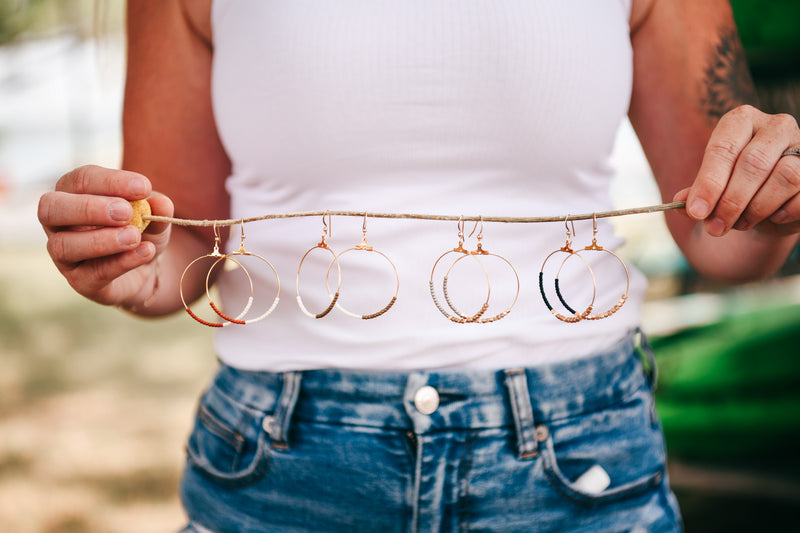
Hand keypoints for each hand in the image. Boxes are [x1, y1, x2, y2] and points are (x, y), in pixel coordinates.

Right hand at [38, 165, 173, 307]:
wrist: (145, 268)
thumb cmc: (140, 230)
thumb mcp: (153, 215)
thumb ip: (156, 207)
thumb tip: (161, 203)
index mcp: (73, 194)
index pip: (80, 180)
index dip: (110, 181)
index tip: (143, 188)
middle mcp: (59, 223)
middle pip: (52, 208)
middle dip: (89, 208)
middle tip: (126, 212)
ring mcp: (65, 254)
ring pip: (64, 245)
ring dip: (102, 240)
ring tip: (134, 236)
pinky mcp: (81, 281)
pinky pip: (93, 273)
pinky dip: (121, 262)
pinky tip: (145, 252)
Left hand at [675, 105, 799, 235]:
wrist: (768, 201)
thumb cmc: (734, 186)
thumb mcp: (712, 187)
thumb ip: (697, 193)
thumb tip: (683, 204)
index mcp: (741, 121)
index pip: (723, 149)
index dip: (709, 183)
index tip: (695, 212)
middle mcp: (775, 126)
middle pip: (754, 163)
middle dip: (731, 201)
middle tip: (715, 227)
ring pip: (785, 176)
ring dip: (757, 208)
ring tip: (740, 223)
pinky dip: (784, 212)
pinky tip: (771, 217)